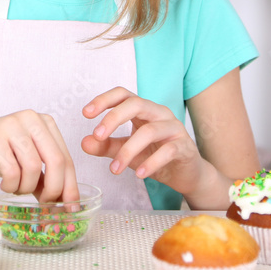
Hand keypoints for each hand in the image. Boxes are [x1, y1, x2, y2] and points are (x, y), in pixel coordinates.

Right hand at [0, 110, 79, 202]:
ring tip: (16, 188)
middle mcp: (31, 118)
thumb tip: (66, 203)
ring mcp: (12, 125)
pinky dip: (10, 186)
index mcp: (44, 122)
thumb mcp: (24, 164)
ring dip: (26, 187)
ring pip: (33, 168)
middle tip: (45, 204)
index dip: (70, 185)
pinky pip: (11, 171)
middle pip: (56, 161)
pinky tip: (5, 185)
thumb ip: (45, 179)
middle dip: (54, 189)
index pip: (66, 157)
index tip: (72, 207)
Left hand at [81, 87, 214, 197]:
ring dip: (128, 150)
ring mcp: (174, 128)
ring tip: (114, 169)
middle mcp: (159, 114)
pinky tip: (139, 174)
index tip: (86, 113)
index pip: (123, 95)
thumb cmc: (155, 157)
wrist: (186, 174)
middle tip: (98, 135)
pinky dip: (151, 163)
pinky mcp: (184, 147)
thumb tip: (84, 142)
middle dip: (114, 118)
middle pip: (136, 104)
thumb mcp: (126, 151)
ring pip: (149, 131)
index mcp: (143, 110)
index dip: (104, 100)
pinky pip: (167, 151)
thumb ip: (106, 146)